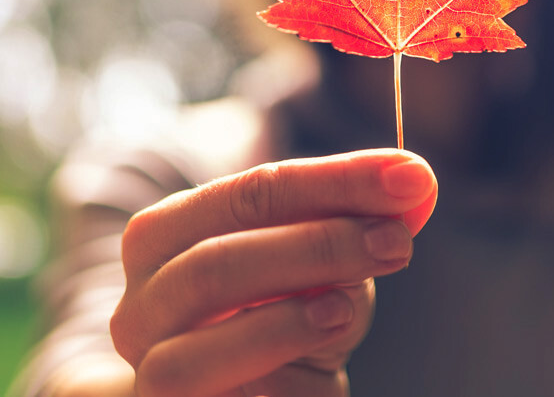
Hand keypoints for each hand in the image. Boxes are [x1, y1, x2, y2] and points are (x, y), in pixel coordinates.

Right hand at [109, 149, 437, 396]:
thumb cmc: (283, 327)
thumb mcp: (324, 269)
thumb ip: (361, 222)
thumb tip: (415, 182)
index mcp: (163, 239)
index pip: (247, 192)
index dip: (334, 180)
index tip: (409, 176)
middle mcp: (139, 302)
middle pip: (215, 260)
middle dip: (317, 242)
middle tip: (397, 241)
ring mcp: (147, 365)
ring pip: (196, 328)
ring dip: (286, 307)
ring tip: (351, 302)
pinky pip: (216, 384)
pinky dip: (279, 352)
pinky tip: (327, 340)